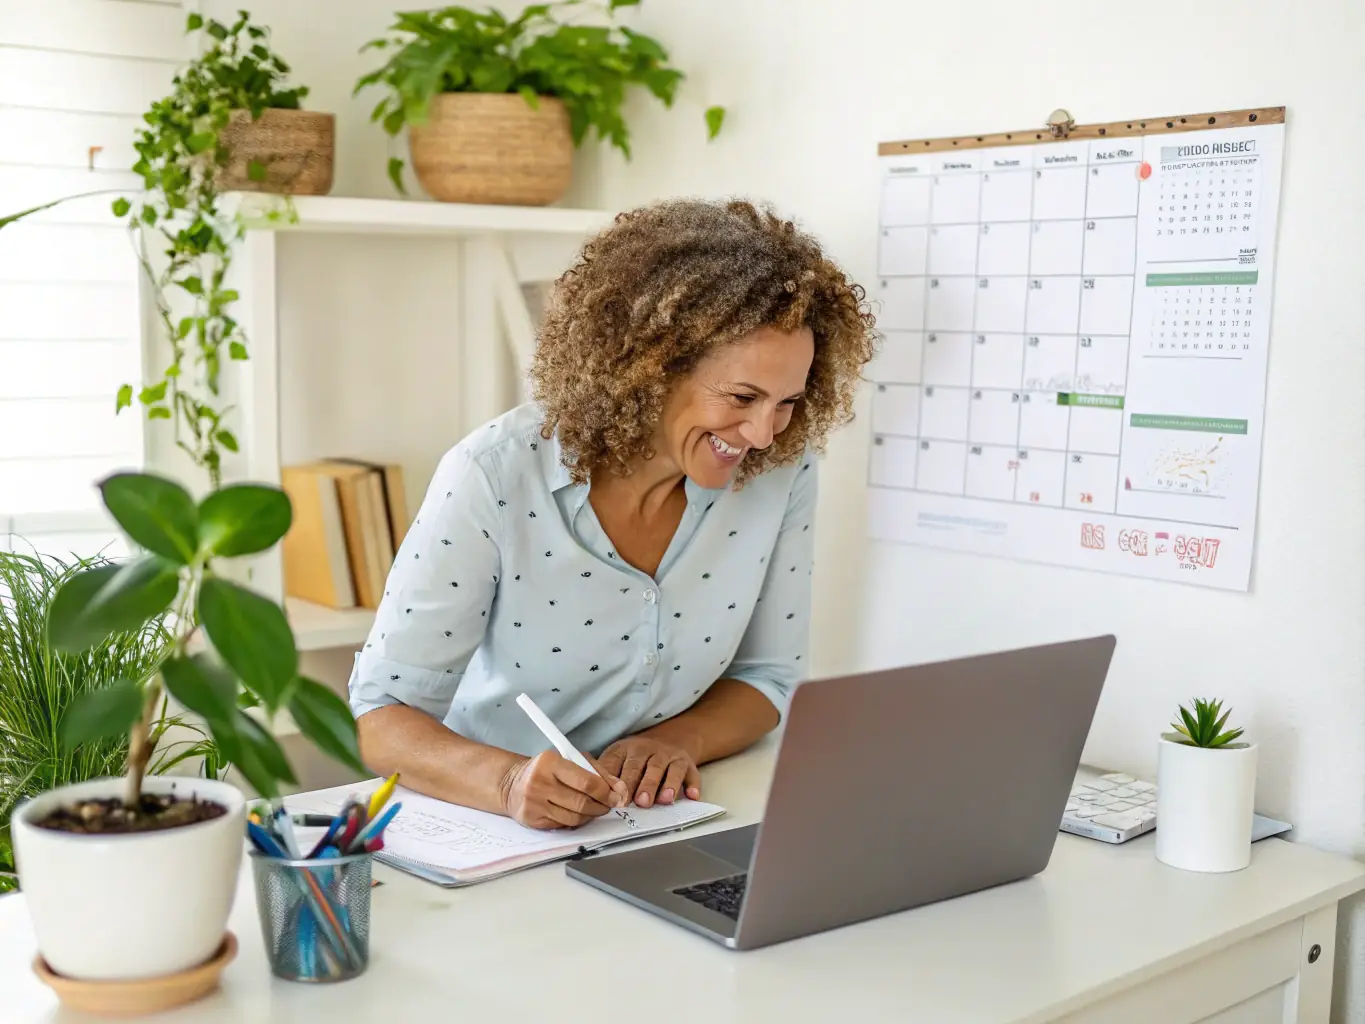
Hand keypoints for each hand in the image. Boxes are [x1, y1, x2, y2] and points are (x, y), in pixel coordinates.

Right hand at [501, 751, 628, 829]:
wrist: (512, 784)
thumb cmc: (547, 770)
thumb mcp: (571, 760)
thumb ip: (598, 771)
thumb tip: (621, 790)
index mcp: (550, 762)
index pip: (586, 782)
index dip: (607, 792)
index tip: (618, 796)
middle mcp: (539, 782)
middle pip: (582, 803)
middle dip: (602, 806)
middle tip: (610, 804)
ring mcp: (534, 803)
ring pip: (575, 818)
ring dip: (591, 815)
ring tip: (595, 808)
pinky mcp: (532, 820)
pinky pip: (563, 825)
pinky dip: (576, 821)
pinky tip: (578, 813)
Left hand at [597, 736, 699, 807]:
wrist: (670, 738)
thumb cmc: (636, 758)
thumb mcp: (618, 758)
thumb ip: (605, 774)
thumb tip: (590, 794)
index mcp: (627, 749)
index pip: (619, 763)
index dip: (616, 781)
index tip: (613, 797)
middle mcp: (649, 750)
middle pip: (644, 766)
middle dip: (642, 784)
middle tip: (639, 802)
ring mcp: (670, 756)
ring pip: (668, 769)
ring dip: (667, 784)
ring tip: (664, 800)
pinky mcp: (688, 764)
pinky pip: (692, 774)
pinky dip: (693, 785)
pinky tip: (692, 796)